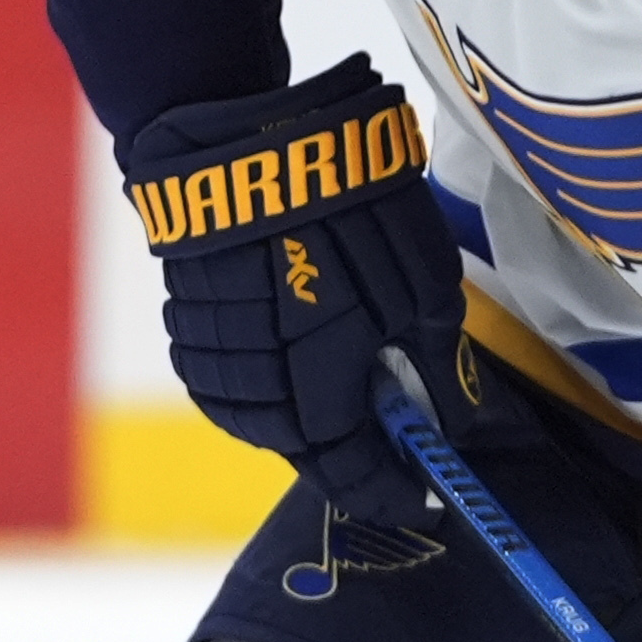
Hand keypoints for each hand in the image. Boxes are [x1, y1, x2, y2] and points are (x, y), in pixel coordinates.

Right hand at [114, 57, 467, 527]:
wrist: (245, 146)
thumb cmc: (350, 220)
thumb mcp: (429, 294)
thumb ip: (441, 369)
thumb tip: (456, 418)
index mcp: (317, 406)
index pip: (357, 482)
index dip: (395, 492)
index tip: (426, 495)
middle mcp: (255, 401)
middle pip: (309, 456)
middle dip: (356, 451)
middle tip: (396, 429)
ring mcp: (211, 365)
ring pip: (265, 421)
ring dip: (309, 415)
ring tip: (350, 381)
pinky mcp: (186, 327)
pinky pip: (233, 380)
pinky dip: (270, 380)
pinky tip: (297, 347)